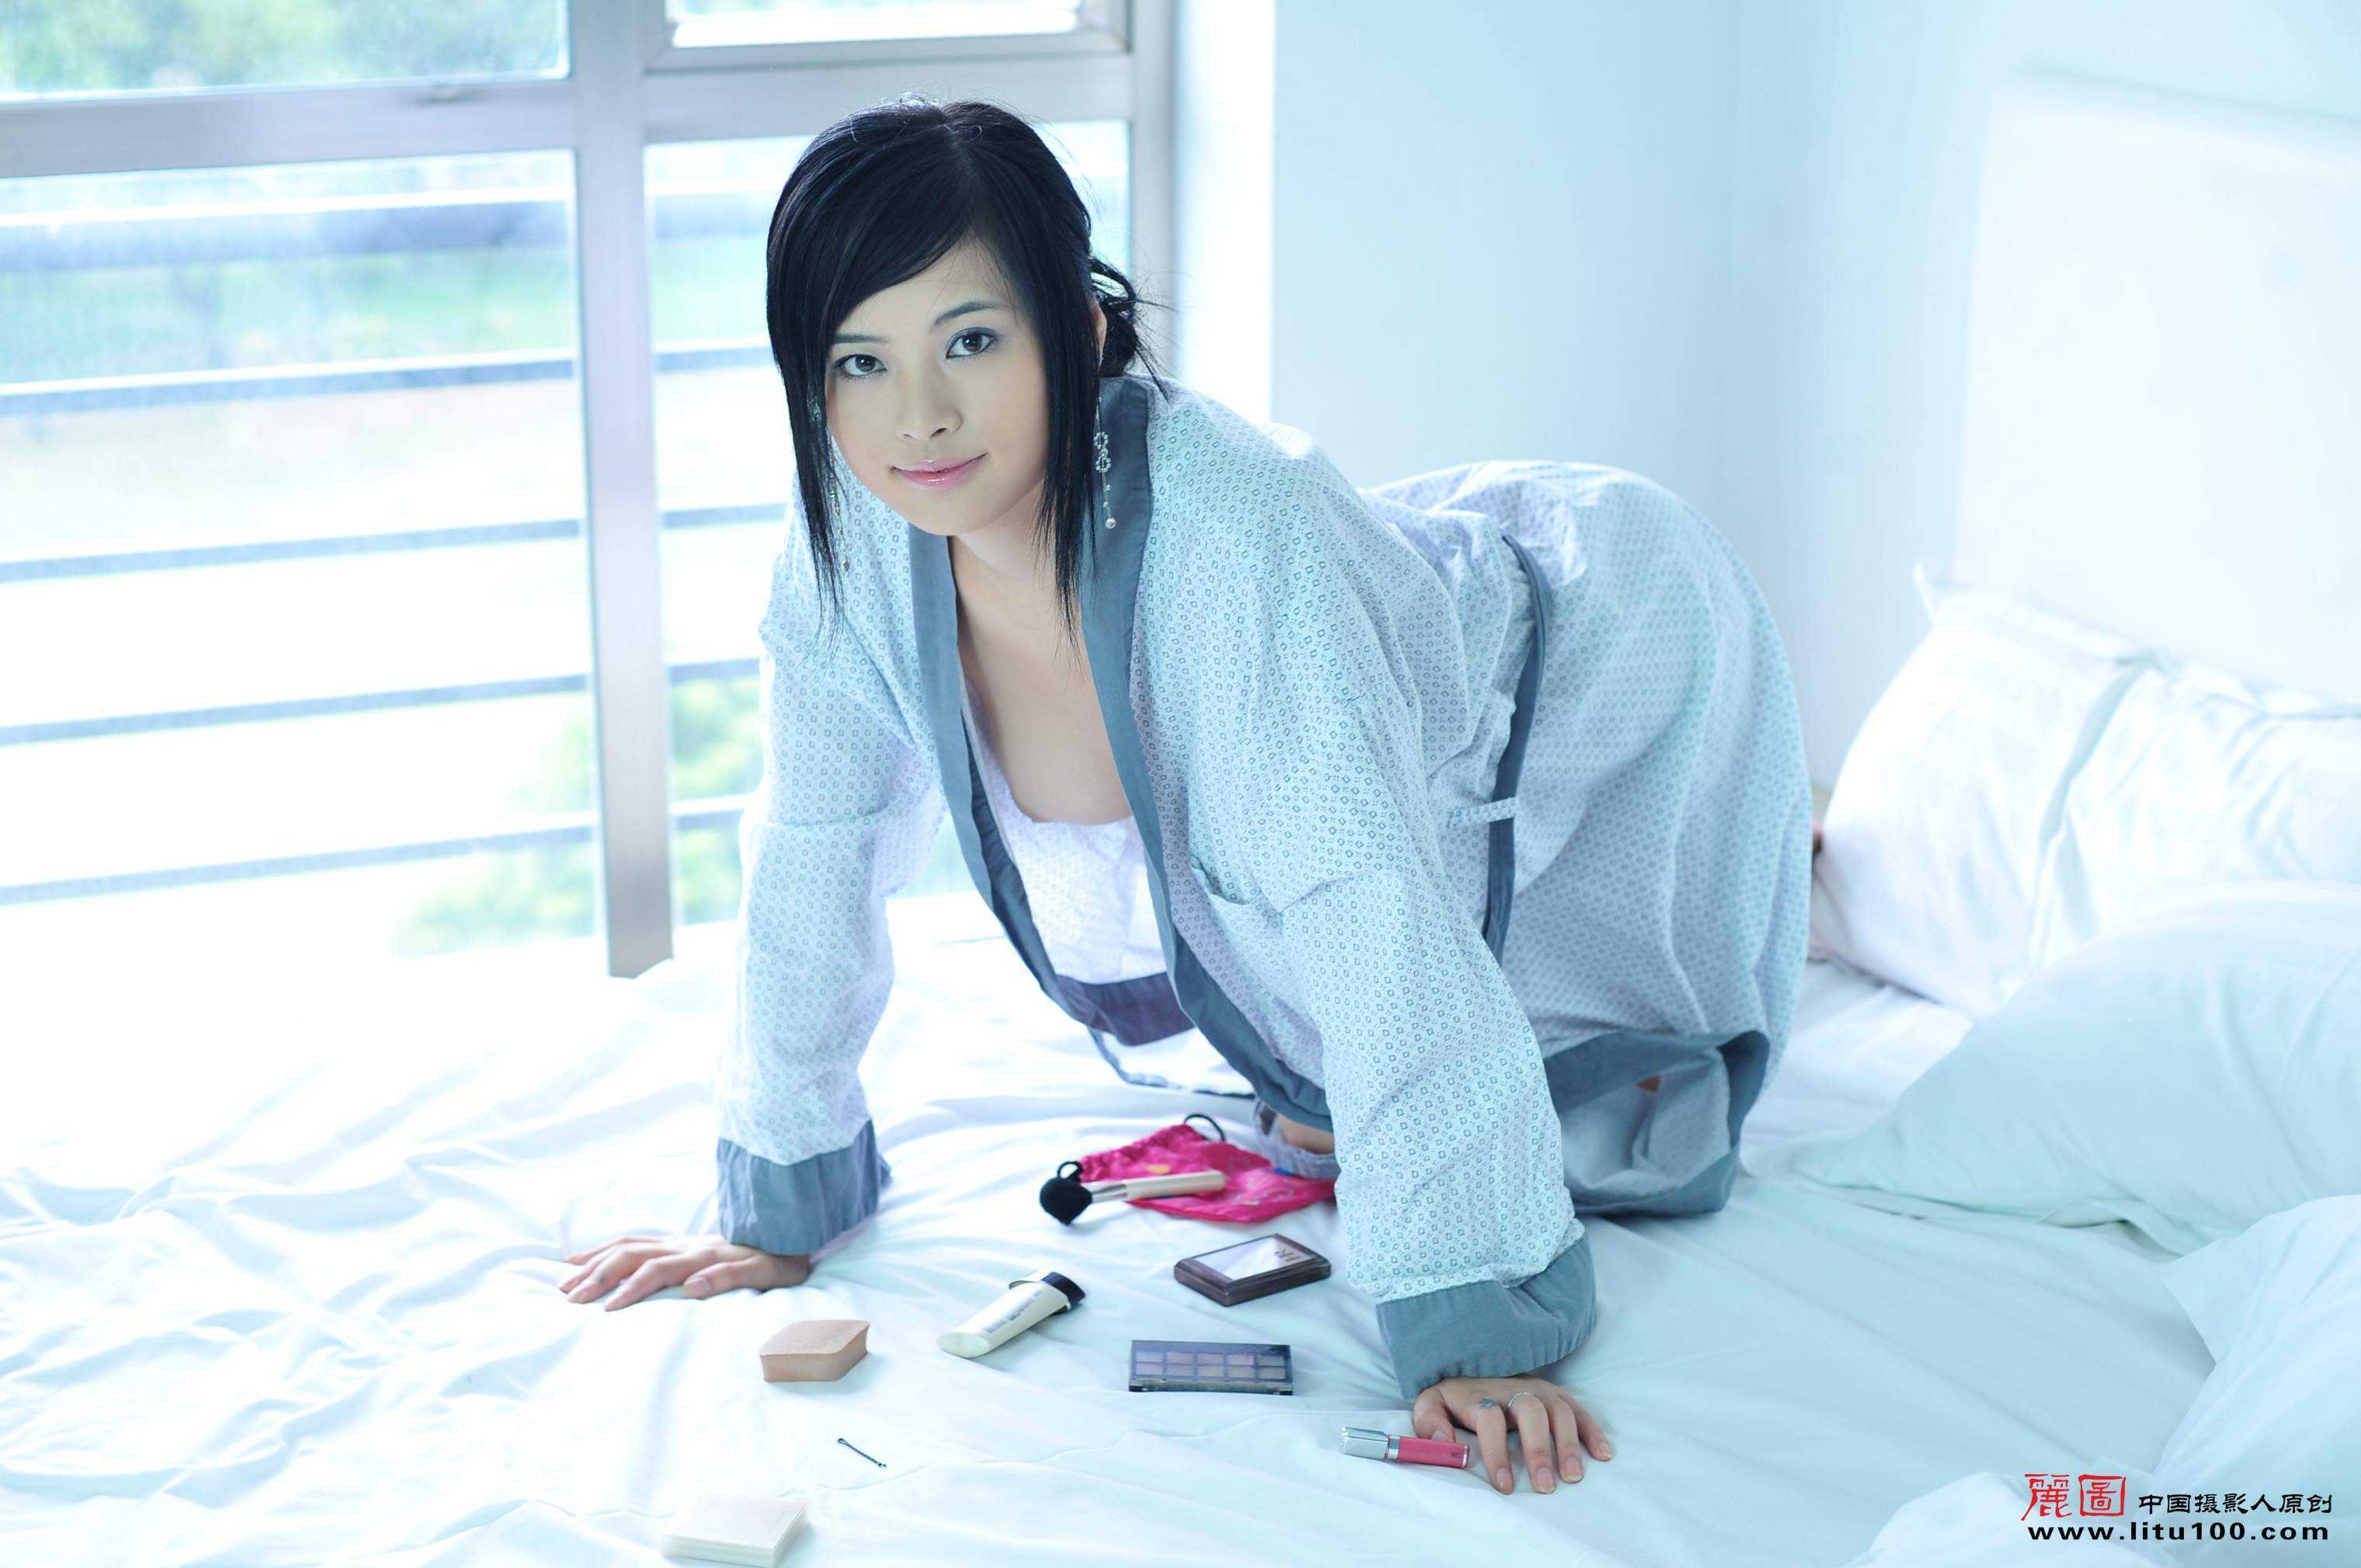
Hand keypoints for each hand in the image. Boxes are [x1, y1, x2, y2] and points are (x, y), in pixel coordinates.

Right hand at [557, 1232, 811, 1310]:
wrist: (788, 1233)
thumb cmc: (777, 1261)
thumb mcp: (763, 1273)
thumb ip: (728, 1279)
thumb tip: (691, 1288)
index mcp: (701, 1256)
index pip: (656, 1270)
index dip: (630, 1288)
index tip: (605, 1309)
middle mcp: (684, 1245)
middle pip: (631, 1255)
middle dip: (598, 1277)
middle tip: (570, 1300)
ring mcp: (677, 1241)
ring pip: (626, 1246)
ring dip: (595, 1262)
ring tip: (565, 1281)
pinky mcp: (676, 1242)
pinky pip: (633, 1240)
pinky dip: (605, 1249)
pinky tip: (585, 1258)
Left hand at [1411, 1375, 1612, 1494]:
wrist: (1473, 1364)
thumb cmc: (1454, 1397)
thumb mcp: (1431, 1404)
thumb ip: (1430, 1423)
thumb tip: (1446, 1444)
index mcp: (1480, 1396)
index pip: (1490, 1420)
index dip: (1497, 1453)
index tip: (1505, 1485)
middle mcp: (1513, 1390)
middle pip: (1530, 1412)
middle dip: (1539, 1450)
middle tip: (1544, 1486)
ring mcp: (1538, 1389)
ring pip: (1558, 1410)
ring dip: (1568, 1443)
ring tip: (1573, 1477)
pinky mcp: (1556, 1393)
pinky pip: (1579, 1409)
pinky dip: (1593, 1430)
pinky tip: (1603, 1454)